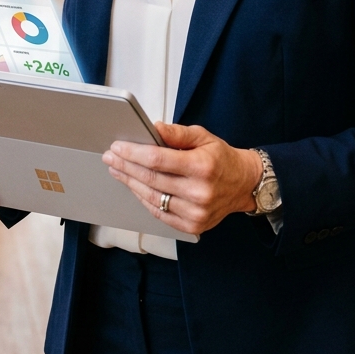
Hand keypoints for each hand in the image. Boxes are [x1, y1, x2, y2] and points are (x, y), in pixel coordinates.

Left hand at [103, 122, 262, 235]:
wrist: (244, 185)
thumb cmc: (221, 158)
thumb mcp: (203, 136)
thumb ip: (177, 133)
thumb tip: (153, 128)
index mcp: (202, 166)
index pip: (157, 160)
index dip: (133, 153)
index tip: (117, 147)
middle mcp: (199, 192)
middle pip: (151, 179)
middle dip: (126, 166)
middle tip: (110, 157)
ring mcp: (195, 213)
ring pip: (152, 198)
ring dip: (130, 183)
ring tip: (118, 170)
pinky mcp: (192, 226)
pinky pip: (159, 213)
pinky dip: (144, 199)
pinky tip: (135, 187)